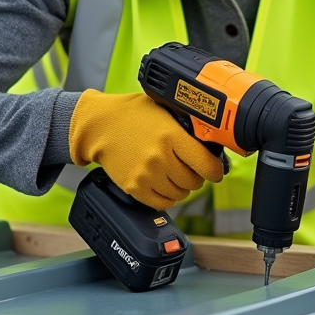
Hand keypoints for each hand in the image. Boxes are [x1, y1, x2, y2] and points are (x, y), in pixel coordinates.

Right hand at [68, 90, 224, 209]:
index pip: (206, 164)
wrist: (99, 125)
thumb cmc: (132, 115)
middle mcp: (160, 157)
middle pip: (194, 181)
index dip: (215, 171)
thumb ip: (184, 127)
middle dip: (196, 177)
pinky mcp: (134, 187)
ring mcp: (146, 174)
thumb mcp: (163, 111)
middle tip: (190, 170)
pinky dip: (167, 198)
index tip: (215, 171)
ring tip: (175, 176)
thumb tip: (208, 141)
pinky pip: (162, 203)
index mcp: (171, 135)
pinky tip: (164, 186)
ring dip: (182, 188)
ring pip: (180, 194)